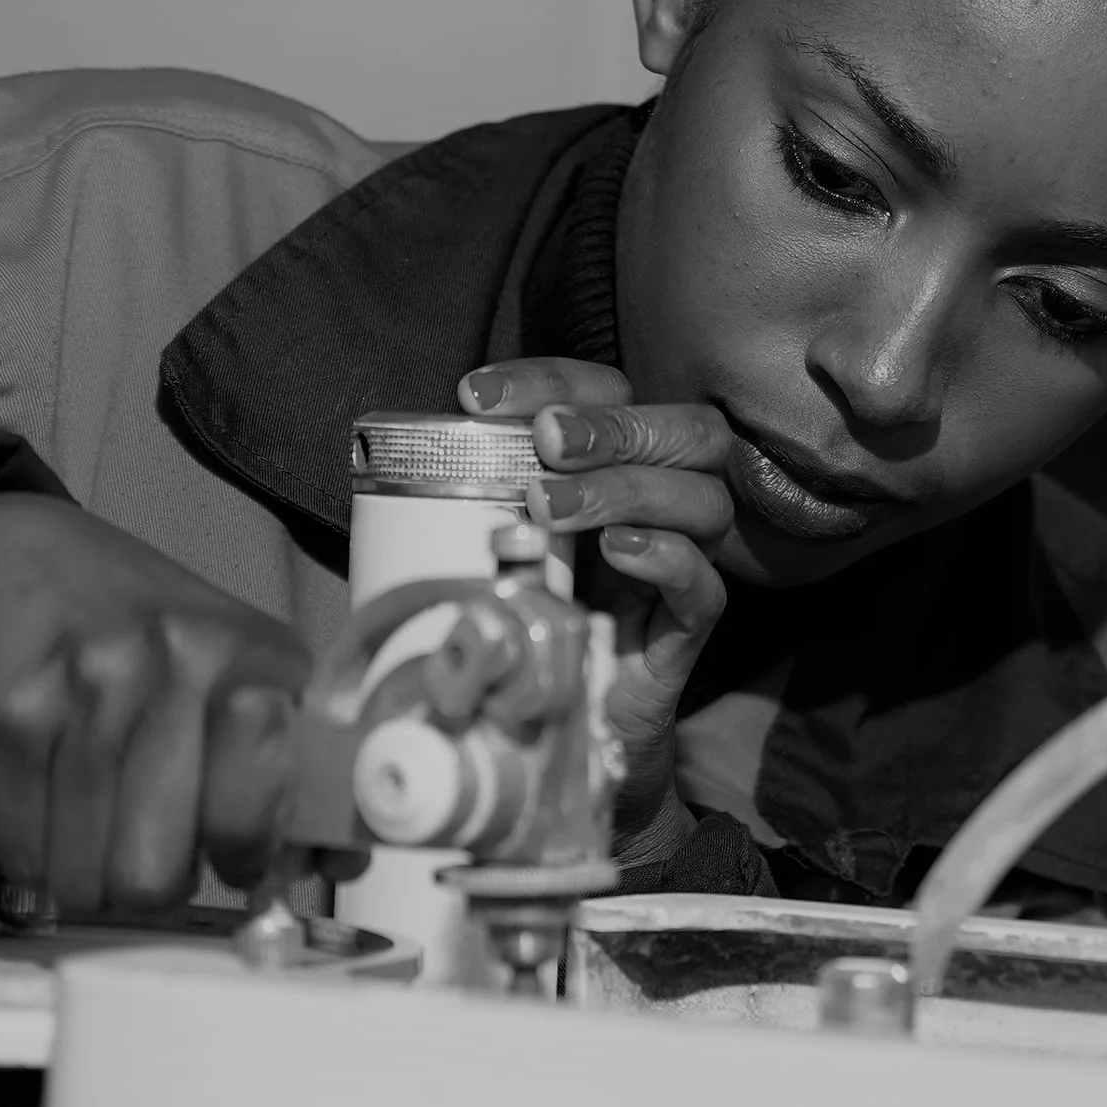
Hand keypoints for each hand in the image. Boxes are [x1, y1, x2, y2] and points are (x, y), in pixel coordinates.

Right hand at [0, 496, 310, 915]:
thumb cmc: (128, 621)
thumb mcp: (229, 660)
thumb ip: (289, 760)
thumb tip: (338, 857)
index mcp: (243, 655)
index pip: (255, 811)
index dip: (246, 856)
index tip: (238, 850)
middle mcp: (165, 665)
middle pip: (154, 874)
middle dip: (156, 880)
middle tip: (155, 837)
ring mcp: (77, 691)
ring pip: (82, 879)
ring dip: (92, 869)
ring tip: (98, 809)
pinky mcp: (2, 716)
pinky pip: (27, 857)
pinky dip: (39, 850)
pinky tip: (49, 792)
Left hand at [458, 360, 730, 834]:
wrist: (549, 727)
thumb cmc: (520, 620)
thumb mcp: (491, 544)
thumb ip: (475, 496)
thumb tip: (402, 451)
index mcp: (616, 468)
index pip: (610, 391)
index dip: (550, 379)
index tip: (475, 396)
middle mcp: (664, 505)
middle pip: (684, 432)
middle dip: (611, 425)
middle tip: (543, 438)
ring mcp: (682, 568)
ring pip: (699, 502)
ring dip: (624, 490)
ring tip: (550, 505)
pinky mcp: (686, 636)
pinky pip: (703, 589)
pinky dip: (666, 560)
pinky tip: (617, 552)